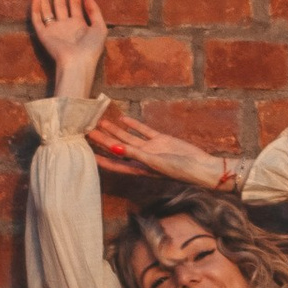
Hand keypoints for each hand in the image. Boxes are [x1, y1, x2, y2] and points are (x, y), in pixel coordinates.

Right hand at [30, 0, 108, 98]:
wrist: (78, 64)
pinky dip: (36, 7)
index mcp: (79, 24)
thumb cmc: (91, 49)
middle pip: (60, 2)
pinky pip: (37, 19)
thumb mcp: (100, 27)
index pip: (74, 1)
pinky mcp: (43, 35)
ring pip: (47, 8)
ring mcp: (53, 29)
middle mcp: (65, 25)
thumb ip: (94, 10)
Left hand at [89, 111, 234, 189]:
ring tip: (101, 122)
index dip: (101, 159)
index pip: (114, 163)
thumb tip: (114, 149)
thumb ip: (134, 154)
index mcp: (139, 167)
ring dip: (115, 130)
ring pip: (128, 137)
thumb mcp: (155, 162)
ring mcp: (151, 148)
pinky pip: (144, 131)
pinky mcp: (161, 140)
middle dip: (103, 140)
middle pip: (118, 148)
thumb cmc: (179, 169)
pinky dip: (133, 125)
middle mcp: (142, 158)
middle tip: (88, 131)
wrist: (200, 165)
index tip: (87, 153)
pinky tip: (123, 118)